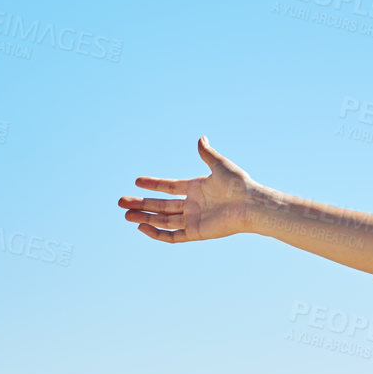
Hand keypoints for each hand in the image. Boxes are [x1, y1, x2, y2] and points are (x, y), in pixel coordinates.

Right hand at [118, 135, 261, 241]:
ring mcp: (194, 219)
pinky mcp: (196, 232)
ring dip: (144, 218)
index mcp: (197, 188)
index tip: (137, 181)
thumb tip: (201, 138)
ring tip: (125, 214)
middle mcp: (193, 205)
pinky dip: (157, 233)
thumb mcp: (220, 165)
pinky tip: (142, 228)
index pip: (169, 187)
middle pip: (161, 205)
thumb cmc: (239, 184)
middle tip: (121, 202)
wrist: (251, 205)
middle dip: (141, 204)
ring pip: (163, 220)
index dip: (153, 184)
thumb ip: (207, 154)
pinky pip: (173, 235)